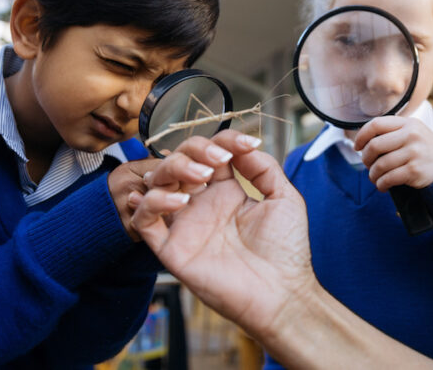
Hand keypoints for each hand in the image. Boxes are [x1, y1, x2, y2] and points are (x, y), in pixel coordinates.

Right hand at [130, 130, 315, 337]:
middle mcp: (201, 203)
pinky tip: (182, 200)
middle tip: (218, 159)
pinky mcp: (171, 248)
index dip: (223, 139)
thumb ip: (263, 167)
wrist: (282, 292)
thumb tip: (243, 143)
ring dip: (174, 168)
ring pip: (157, 182)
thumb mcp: (283, 197)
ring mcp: (185, 224)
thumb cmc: (286, 251)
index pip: (210, 152)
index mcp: (226, 190)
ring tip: (202, 176)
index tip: (244, 142)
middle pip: (179, 159)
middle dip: (195, 149)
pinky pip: (146, 219)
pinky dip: (154, 202)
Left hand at [354, 115, 432, 190]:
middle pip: (374, 145)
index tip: (357, 146)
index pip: (376, 124)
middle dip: (366, 158)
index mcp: (408, 123)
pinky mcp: (415, 170)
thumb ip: (391, 132)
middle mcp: (411, 135)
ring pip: (380, 165)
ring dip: (373, 174)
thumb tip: (361, 141)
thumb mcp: (412, 132)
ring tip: (375, 178)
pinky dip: (381, 184)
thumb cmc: (422, 150)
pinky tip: (382, 186)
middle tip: (367, 164)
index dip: (361, 136)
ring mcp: (414, 152)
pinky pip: (388, 178)